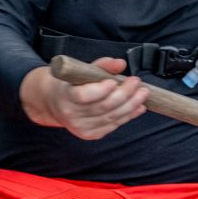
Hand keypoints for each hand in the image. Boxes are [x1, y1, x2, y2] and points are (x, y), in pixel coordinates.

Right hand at [19, 57, 148, 140]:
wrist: (54, 103)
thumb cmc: (69, 83)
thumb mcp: (80, 70)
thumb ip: (102, 65)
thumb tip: (121, 64)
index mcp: (65, 95)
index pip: (84, 96)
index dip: (101, 90)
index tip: (114, 81)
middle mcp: (72, 115)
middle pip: (103, 107)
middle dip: (124, 94)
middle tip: (136, 82)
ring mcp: (81, 127)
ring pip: (111, 117)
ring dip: (131, 105)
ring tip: (143, 93)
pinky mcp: (90, 134)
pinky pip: (113, 125)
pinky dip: (128, 116)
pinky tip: (138, 107)